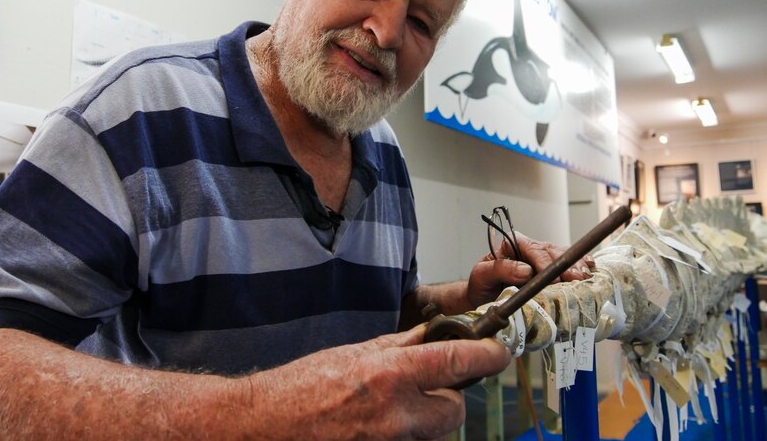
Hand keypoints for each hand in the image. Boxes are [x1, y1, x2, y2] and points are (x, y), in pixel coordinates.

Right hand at [247, 325, 510, 439]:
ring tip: (393, 407)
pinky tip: (378, 423)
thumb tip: (431, 336)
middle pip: (454, 410)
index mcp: (388, 374)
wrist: (267, 426)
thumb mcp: (353, 354)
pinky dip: (405, 434)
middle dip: (449, 397)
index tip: (499, 352)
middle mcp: (395, 413)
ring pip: (434, 433)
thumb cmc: (301, 387)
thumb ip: (397, 348)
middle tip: (429, 386)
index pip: (455, 362)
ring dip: (425, 419)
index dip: (487, 356)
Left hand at [466, 231, 593, 306]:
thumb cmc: (481, 286)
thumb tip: (525, 270)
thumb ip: (499, 269)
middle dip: (565, 265)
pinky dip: (581, 264)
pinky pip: (569, 262)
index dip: (543, 262)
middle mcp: (529, 249)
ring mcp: (542, 258)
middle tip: (575, 279)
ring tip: (583, 277)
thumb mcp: (481, 275)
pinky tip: (590, 269)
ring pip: (563, 255)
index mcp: (511, 245)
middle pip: (551, 251)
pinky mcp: (552, 268)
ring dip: (575, 266)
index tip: (552, 277)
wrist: (485, 299)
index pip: (531, 247)